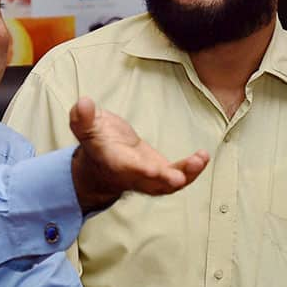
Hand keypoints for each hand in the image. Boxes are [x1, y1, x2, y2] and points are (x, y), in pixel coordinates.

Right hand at [69, 97, 208, 211]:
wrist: (103, 162)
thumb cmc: (97, 141)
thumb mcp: (86, 126)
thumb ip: (83, 117)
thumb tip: (83, 102)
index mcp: (113, 162)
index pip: (125, 168)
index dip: (137, 170)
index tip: (151, 169)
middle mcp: (133, 175)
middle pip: (149, 183)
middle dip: (164, 181)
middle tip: (179, 178)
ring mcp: (149, 178)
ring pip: (167, 184)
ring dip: (186, 175)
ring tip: (200, 160)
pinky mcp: (162, 174)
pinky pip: (179, 176)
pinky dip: (192, 170)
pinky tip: (203, 157)